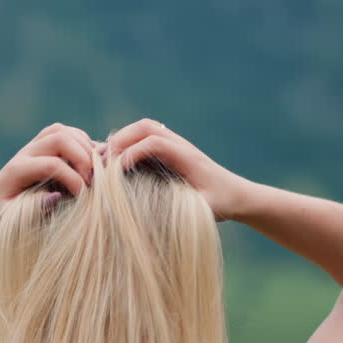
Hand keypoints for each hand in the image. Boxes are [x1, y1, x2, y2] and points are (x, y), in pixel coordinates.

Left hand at [0, 123, 94, 227]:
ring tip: (92, 169)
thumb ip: (33, 209)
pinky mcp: (40, 145)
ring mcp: (32, 145)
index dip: (73, 179)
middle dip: (82, 156)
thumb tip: (58, 197)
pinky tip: (87, 160)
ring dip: (83, 145)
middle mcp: (25, 152)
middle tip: (91, 180)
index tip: (83, 197)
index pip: (53, 164)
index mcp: (18, 169)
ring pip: (62, 130)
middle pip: (60, 138)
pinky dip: (81, 141)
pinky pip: (64, 132)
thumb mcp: (11, 218)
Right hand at [104, 118, 252, 220]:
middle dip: (122, 139)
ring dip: (124, 137)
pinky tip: (119, 160)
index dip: (131, 153)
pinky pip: (148, 136)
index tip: (115, 172)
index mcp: (188, 157)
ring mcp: (177, 144)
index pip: (154, 143)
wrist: (239, 195)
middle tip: (103, 160)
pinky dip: (130, 142)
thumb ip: (183, 209)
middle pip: (146, 127)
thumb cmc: (223, 204)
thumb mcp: (204, 210)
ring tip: (107, 158)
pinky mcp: (173, 149)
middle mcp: (182, 145)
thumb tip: (153, 215)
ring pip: (146, 128)